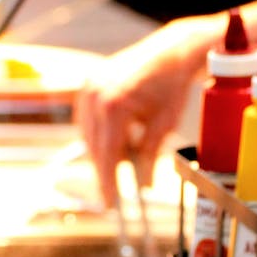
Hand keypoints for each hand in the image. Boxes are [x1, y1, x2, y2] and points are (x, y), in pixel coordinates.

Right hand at [74, 17, 211, 206]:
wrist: (169, 53)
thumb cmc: (171, 87)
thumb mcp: (164, 126)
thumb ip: (150, 157)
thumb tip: (144, 186)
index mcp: (114, 105)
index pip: (107, 155)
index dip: (108, 183)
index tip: (111, 203)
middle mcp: (95, 95)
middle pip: (94, 148)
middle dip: (108, 168)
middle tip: (120, 186)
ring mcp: (88, 88)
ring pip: (88, 136)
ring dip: (104, 150)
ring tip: (129, 148)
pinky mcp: (87, 85)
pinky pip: (86, 120)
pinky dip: (99, 133)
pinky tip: (118, 134)